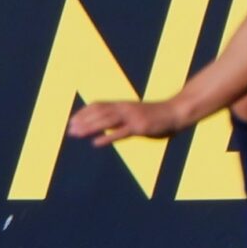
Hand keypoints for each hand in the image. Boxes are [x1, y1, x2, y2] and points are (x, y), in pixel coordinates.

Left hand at [67, 99, 182, 146]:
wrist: (177, 112)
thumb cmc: (157, 116)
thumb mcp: (136, 115)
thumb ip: (121, 120)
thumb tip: (107, 127)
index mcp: (123, 104)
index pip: (99, 105)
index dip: (84, 112)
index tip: (72, 121)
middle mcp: (125, 108)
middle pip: (99, 112)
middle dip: (83, 121)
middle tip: (69, 130)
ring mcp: (133, 117)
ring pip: (107, 121)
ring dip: (90, 127)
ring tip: (76, 134)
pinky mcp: (141, 127)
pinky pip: (122, 132)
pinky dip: (108, 137)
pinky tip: (96, 143)